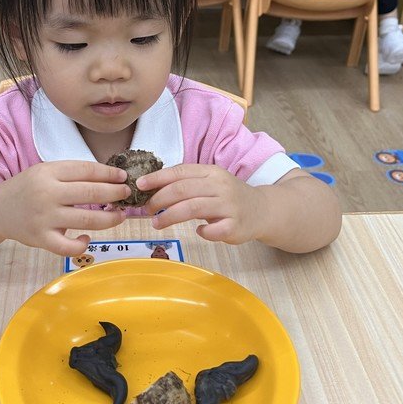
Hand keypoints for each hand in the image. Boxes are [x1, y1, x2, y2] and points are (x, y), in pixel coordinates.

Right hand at [0, 161, 129, 256]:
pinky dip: (82, 244)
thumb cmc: (28, 189)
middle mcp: (47, 193)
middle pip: (92, 193)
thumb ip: (72, 175)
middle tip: (126, 195)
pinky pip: (68, 247)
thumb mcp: (45, 172)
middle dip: (115, 193)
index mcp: (49, 172)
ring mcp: (44, 218)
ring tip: (119, 216)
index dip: (109, 173)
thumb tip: (109, 178)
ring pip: (87, 219)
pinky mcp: (41, 239)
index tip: (123, 177)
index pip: (87, 170)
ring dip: (109, 218)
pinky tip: (87, 239)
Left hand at [138, 164, 262, 243]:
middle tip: (147, 210)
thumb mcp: (210, 183)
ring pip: (193, 208)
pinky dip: (202, 232)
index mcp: (211, 172)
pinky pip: (212, 230)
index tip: (140, 185)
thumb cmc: (228, 197)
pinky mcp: (235, 226)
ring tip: (157, 223)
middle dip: (159, 199)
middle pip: (183, 190)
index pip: (180, 171)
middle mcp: (220, 186)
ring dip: (170, 216)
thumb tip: (152, 190)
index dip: (158, 178)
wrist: (262, 210)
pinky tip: (198, 231)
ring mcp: (229, 206)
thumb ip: (187, 184)